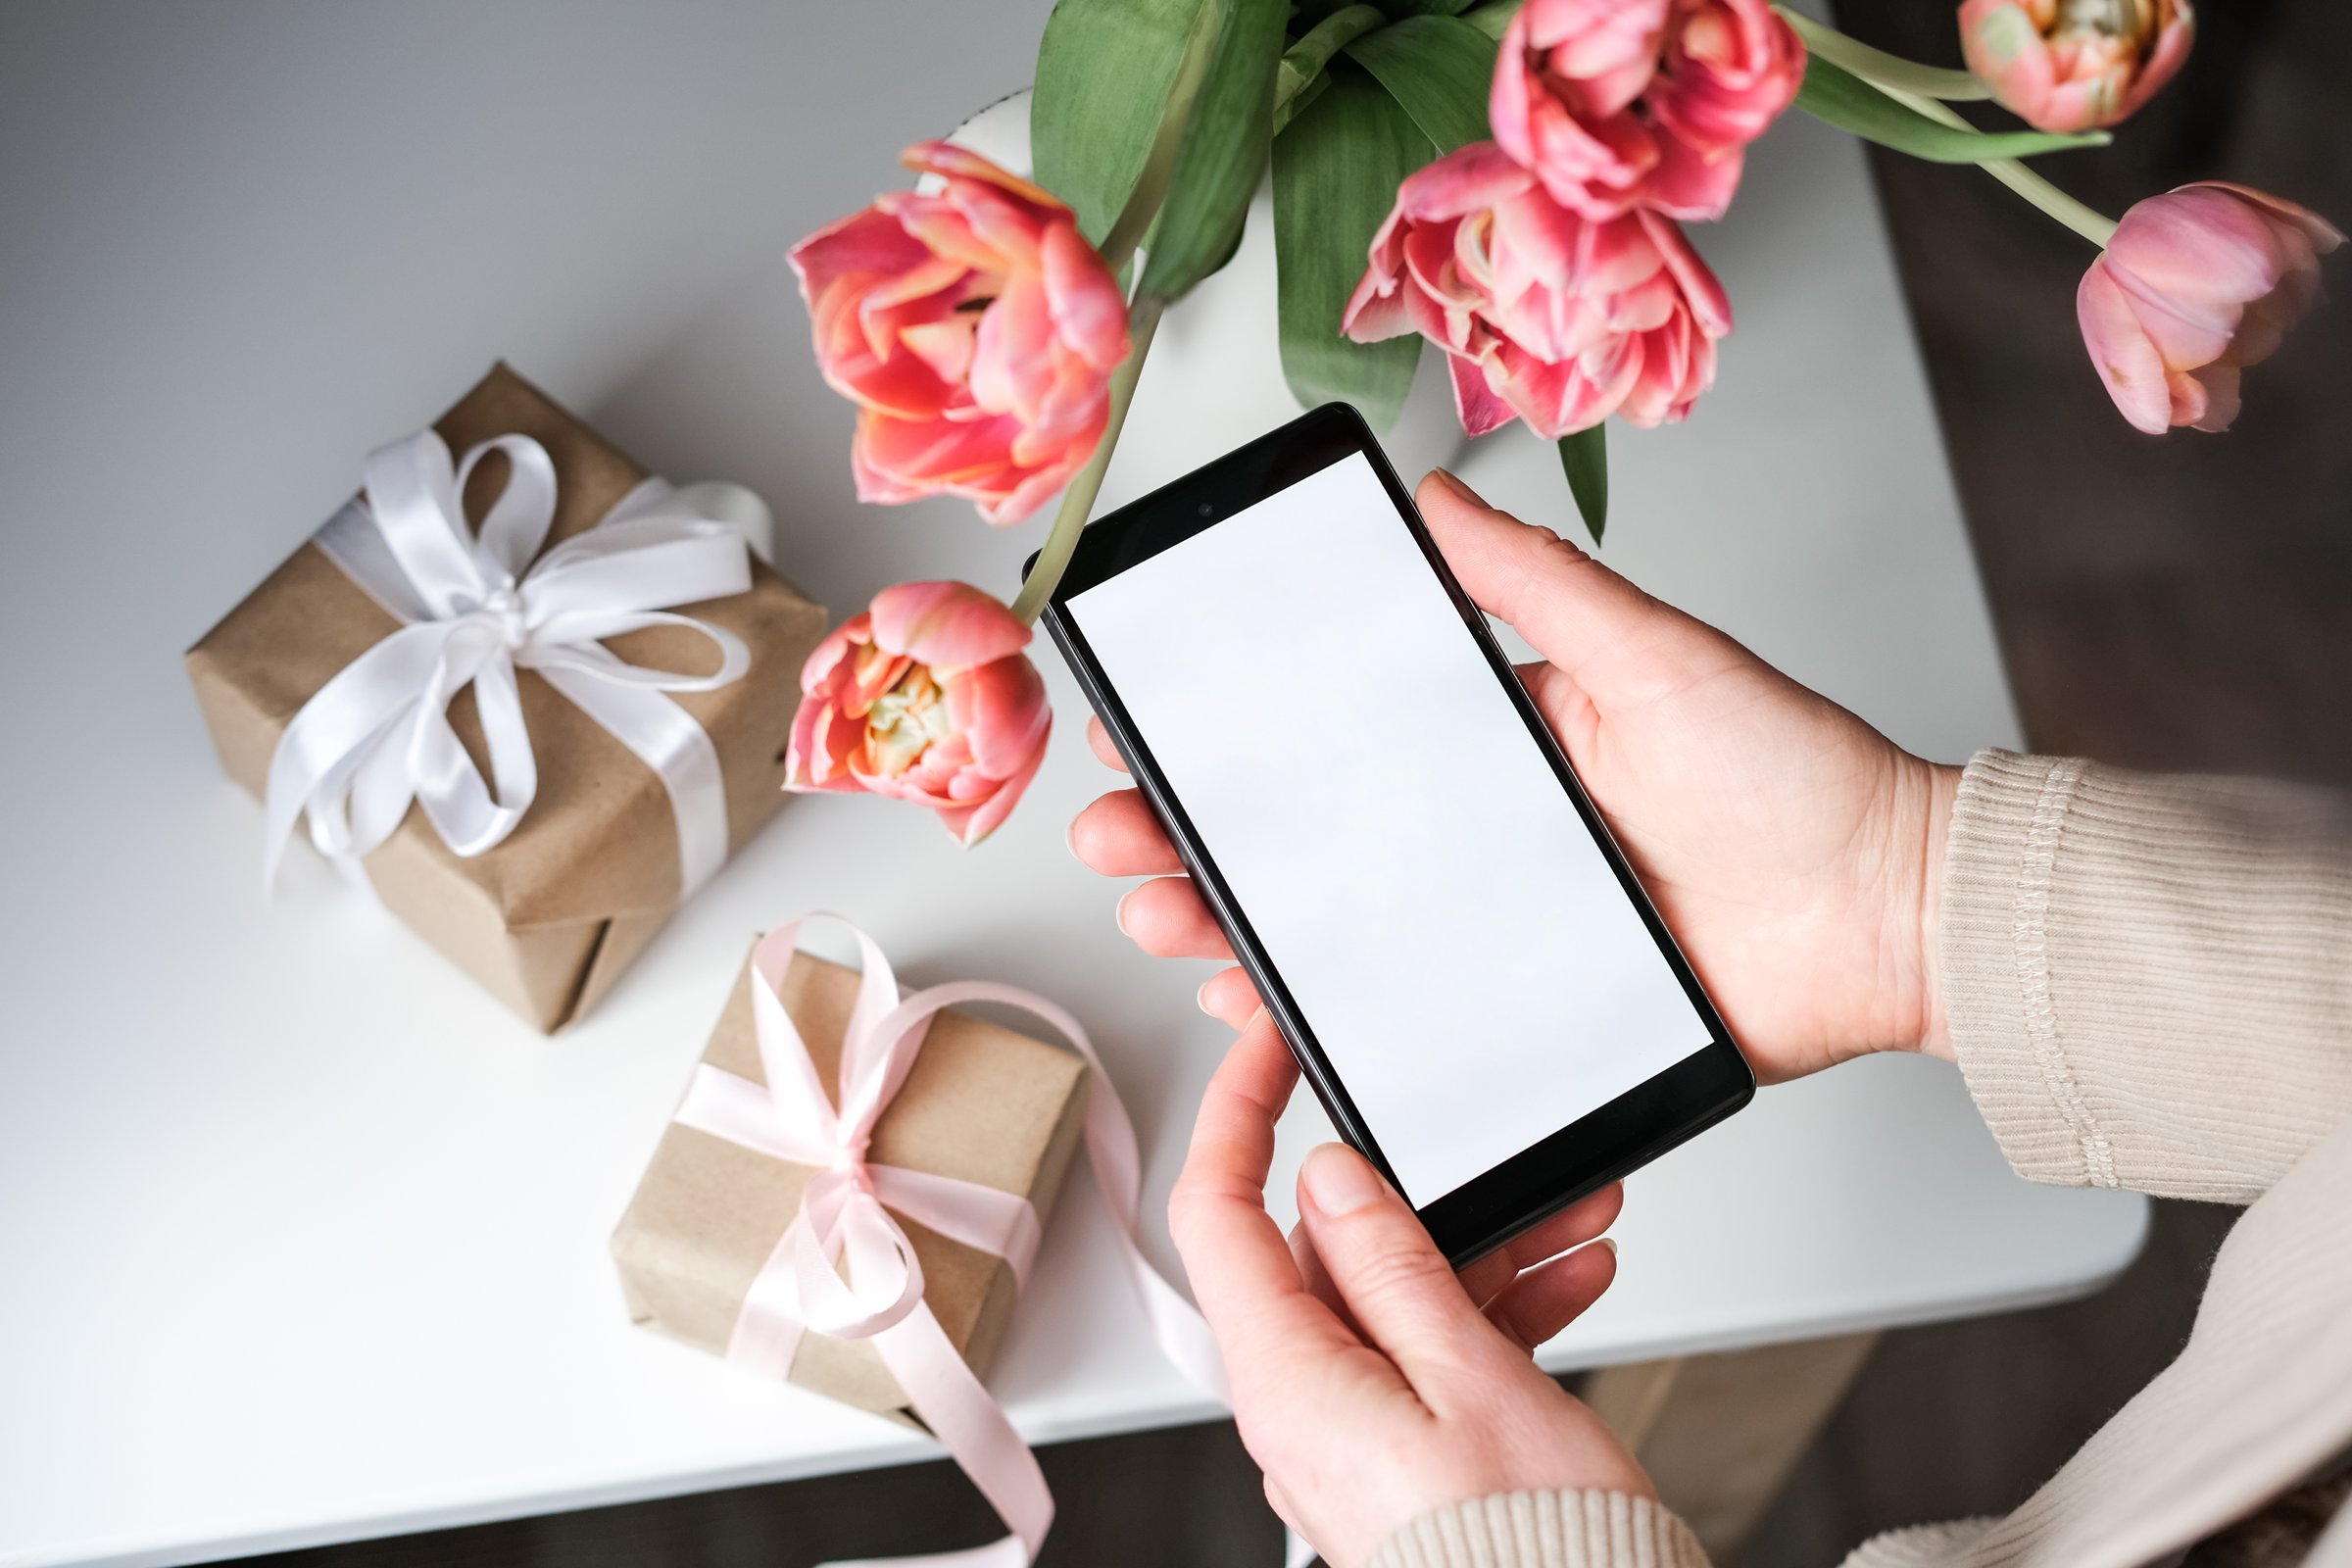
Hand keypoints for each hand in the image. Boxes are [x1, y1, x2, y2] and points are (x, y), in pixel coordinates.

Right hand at [1070, 469, 1960, 1080]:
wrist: (1893, 918)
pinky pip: (1406, 1024)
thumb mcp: (1654, 658)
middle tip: (1120, 839)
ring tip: (1163, 916)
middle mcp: (1481, 845)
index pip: (1336, 743)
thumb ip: (1539, 587)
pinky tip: (1258, 1012)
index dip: (1235, 744)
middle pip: (1308, 845)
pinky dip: (1323, 1022)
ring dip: (1232, 928)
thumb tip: (1439, 499)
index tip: (1148, 734)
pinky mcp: (1531, 1021)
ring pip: (1335, 937)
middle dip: (1196, 842)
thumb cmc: (1793, 778)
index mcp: (1499, 749)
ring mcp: (1497, 938)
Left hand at [1175, 1014, 1648, 1566]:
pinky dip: (1492, 1311)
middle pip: (1326, 1252)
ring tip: (1570, 1218)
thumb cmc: (1527, 1555)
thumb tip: (1329, 1181)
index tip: (1269, 1048)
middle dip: (1422, 1193)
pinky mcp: (1400, 1452)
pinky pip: (1428, 1354)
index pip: (1215, 1212)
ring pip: (1395, 1298)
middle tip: (1498, 1154)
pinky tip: (1566, 1280)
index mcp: (1286, 1381)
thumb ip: (1392, 1266)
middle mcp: (1301, 1406)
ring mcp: (1350, 1431)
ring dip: (1481, 1249)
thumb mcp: (1470, 1376)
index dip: (1235, 1114)